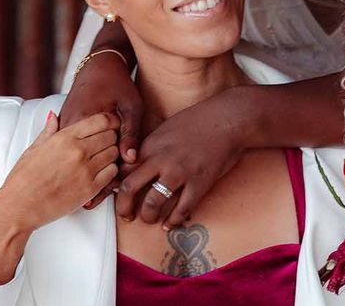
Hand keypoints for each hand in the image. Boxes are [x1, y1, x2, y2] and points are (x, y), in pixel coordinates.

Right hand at [0, 111, 119, 283]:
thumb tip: (54, 115)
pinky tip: (99, 173)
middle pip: (112, 135)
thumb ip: (49, 130)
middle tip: (103, 144)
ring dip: (111, 154)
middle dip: (110, 138)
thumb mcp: (34, 149)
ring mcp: (85, 170)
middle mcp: (78, 151)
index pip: (102, 120)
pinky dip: (110, 171)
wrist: (18, 208)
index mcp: (65, 138)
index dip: (109, 121)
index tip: (109, 126)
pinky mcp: (90, 189)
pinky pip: (113, 173)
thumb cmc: (23, 179)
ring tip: (100, 159)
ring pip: (114, 153)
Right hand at [60, 52, 142, 165]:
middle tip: (114, 125)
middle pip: (93, 154)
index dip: (119, 142)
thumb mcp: (132, 105)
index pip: (105, 150)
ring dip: (97, 148)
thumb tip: (130, 159)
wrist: (98, 66)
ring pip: (83, 152)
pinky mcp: (61, 128)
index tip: (121, 124)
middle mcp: (68, 125)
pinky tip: (95, 134)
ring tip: (105, 126)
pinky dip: (87, 146)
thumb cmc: (117, 82)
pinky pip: (75, 147)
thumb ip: (131, 132)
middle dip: (108, 147)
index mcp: (83, 119)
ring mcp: (62, 127)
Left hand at [115, 89, 245, 229]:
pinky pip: (181, 210)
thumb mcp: (167, 128)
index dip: (116, 184)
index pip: (123, 169)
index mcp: (151, 145)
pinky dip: (173, 221)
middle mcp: (161, 160)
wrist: (228, 119)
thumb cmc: (199, 120)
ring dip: (148, 217)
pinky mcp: (199, 183)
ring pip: (152, 204)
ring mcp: (180, 173)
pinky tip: (170, 225)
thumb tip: (135, 163)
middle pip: (129, 188)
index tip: (117, 194)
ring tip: (149, 219)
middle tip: (126, 215)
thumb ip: (150, 146)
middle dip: (123, 206)